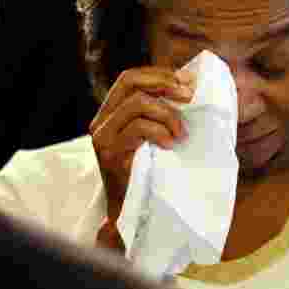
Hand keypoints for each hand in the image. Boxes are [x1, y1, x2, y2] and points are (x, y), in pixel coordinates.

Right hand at [89, 66, 194, 230]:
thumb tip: (188, 86)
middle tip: (189, 96)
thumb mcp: (152, 137)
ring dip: (167, 114)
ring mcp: (103, 138)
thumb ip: (158, 113)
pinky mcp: (111, 153)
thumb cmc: (149, 174)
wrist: (131, 213)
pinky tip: (171, 144)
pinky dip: (161, 131)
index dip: (158, 74)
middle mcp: (100, 123)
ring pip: (137, 103)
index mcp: (108, 114)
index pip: (129, 78)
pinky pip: (139, 127)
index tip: (185, 82)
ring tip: (181, 133)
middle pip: (130, 82)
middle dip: (164, 83)